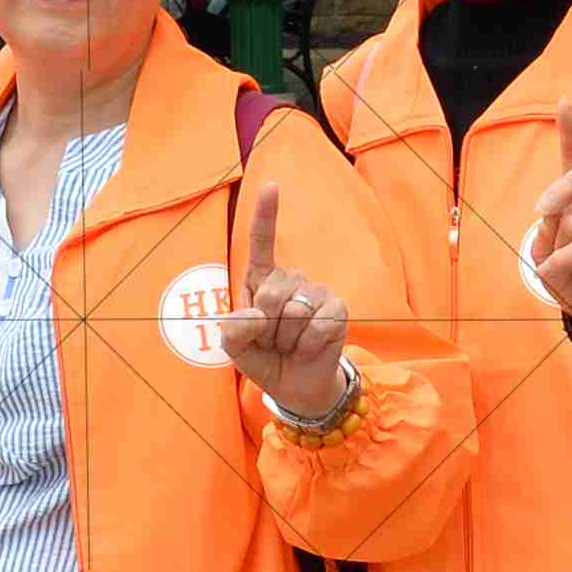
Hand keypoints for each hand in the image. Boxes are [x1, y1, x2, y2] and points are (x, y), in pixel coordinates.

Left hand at [228, 176, 352, 423]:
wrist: (295, 385)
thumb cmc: (264, 358)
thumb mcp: (235, 348)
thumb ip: (234, 331)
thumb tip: (258, 314)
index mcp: (261, 281)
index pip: (262, 243)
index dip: (266, 214)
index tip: (270, 185)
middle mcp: (290, 279)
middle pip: (272, 292)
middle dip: (266, 327)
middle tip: (273, 341)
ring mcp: (316, 292)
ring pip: (294, 311)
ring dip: (287, 339)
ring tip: (290, 346)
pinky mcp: (337, 309)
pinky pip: (319, 323)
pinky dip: (309, 344)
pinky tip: (310, 348)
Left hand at [522, 84, 571, 335]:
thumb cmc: (568, 274)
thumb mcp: (547, 248)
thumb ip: (550, 227)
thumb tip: (559, 216)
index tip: (564, 102)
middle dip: (563, 186)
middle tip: (541, 210)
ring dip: (554, 247)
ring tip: (561, 266)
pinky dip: (561, 262)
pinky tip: (557, 274)